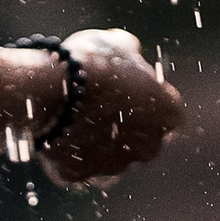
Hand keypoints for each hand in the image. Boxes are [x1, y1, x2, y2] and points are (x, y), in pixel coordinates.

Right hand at [43, 28, 185, 184]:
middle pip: (142, 141)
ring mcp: (114, 166)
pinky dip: (66, 153)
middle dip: (125, 128)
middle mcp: (149, 147)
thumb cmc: (89, 63)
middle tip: (99, 106)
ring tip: (71, 117)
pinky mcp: (80, 175)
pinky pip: (74, 165)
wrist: (50, 88)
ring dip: (96, 143)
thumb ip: (129, 51)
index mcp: (169, 114)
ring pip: (108, 158)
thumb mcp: (114, 45)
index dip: (145, 100)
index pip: (167, 112)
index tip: (126, 90)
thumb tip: (128, 49)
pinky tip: (53, 131)